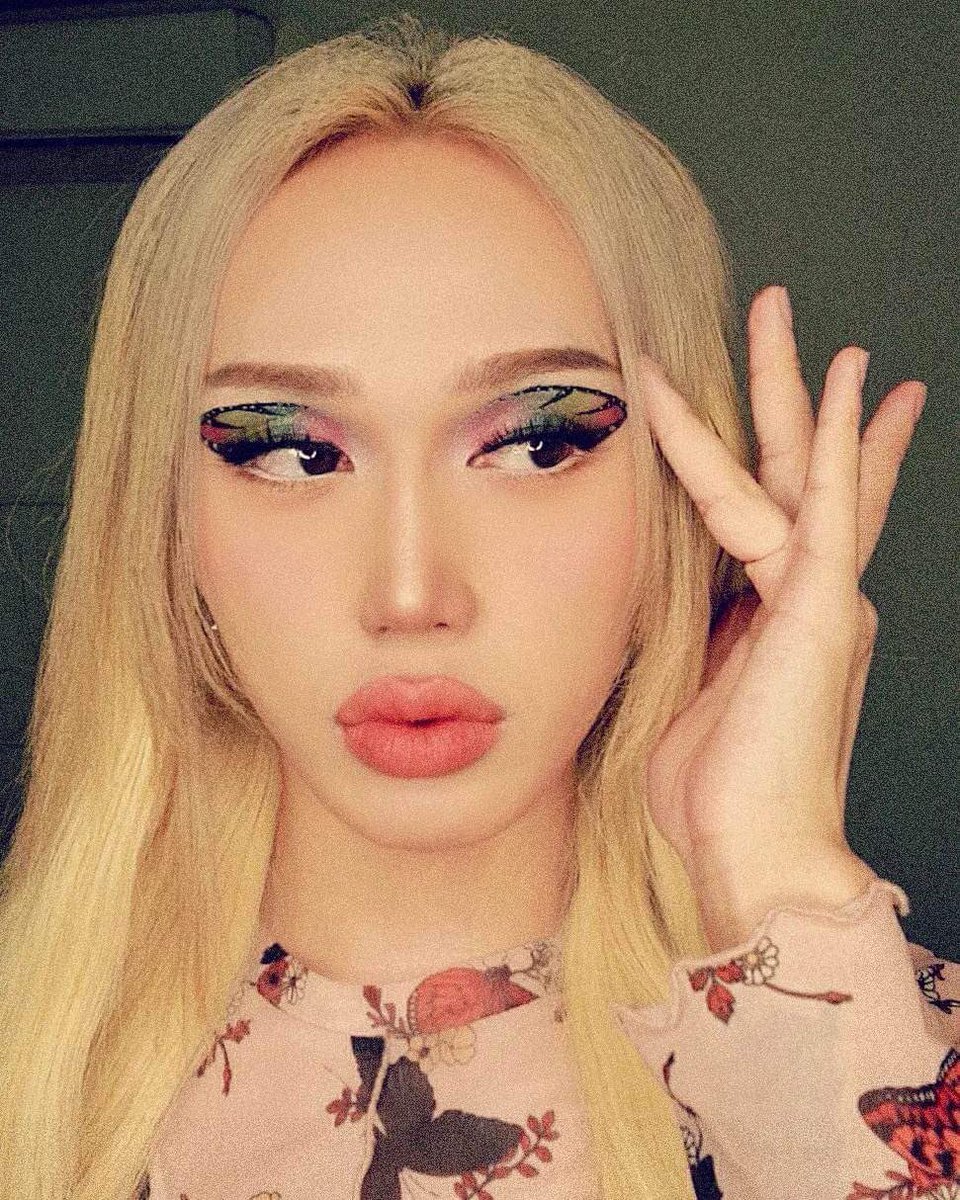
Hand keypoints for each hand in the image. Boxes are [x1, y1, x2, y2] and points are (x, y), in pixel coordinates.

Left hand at [640, 285, 925, 948]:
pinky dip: (836, 445)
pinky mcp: (822, 606)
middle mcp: (811, 590)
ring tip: (781, 312)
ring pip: (799, 467)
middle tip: (786, 318)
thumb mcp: (692, 688)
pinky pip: (823, 506)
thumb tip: (682, 601)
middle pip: (797, 467)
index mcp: (780, 611)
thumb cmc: (716, 787)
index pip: (782, 509)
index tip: (805, 404)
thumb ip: (696, 633)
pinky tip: (850, 385)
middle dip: (791, 390)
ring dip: (789, 388)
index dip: (794, 453)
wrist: (754, 848)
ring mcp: (821, 593)